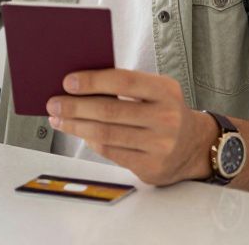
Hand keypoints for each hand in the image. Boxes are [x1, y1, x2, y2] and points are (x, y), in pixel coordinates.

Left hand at [46, 69, 215, 185]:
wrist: (194, 145)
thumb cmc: (164, 111)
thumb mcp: (156, 91)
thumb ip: (125, 86)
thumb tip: (78, 85)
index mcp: (165, 91)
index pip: (124, 81)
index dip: (93, 81)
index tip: (68, 82)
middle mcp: (166, 118)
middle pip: (110, 111)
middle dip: (75, 107)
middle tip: (54, 103)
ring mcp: (160, 145)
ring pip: (106, 134)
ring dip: (76, 126)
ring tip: (58, 119)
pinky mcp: (151, 166)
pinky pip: (111, 152)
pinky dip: (90, 141)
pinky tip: (79, 133)